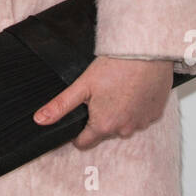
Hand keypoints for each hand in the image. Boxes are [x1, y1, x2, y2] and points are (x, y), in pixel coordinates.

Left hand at [33, 56, 173, 149]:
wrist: (146, 52)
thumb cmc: (116, 66)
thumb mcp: (82, 85)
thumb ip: (61, 105)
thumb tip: (40, 120)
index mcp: (104, 126)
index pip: (84, 143)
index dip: (78, 131)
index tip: (80, 115)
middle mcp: (124, 130)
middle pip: (105, 132)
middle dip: (100, 117)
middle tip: (100, 93)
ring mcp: (142, 123)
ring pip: (124, 124)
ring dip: (119, 113)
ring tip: (117, 89)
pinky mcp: (155, 113)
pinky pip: (141, 116)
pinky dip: (136, 107)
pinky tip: (133, 90)